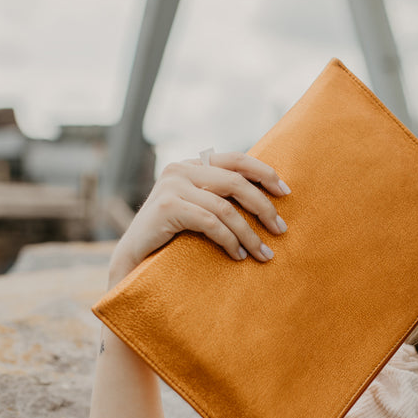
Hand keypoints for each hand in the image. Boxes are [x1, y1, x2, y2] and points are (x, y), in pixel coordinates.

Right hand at [108, 151, 290, 285]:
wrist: (132, 259)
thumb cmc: (172, 237)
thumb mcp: (198, 208)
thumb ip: (220, 196)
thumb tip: (266, 196)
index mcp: (191, 164)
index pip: (236, 159)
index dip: (264, 173)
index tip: (286, 193)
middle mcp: (180, 169)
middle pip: (235, 182)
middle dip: (263, 207)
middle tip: (281, 230)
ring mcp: (171, 186)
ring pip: (225, 207)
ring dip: (249, 234)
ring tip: (263, 253)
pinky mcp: (166, 207)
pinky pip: (210, 222)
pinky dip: (229, 240)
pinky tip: (238, 256)